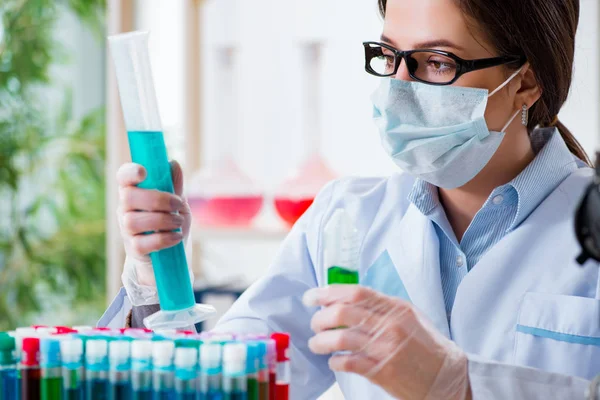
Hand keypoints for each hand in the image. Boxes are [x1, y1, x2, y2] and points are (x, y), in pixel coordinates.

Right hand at [116, 161, 191, 301]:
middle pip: (128, 197)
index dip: (129, 172)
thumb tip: (173, 164)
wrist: (171, 255)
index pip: (123, 177)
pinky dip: (163, 239)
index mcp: (135, 191)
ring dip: (162, 220)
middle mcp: (125, 208)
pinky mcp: (133, 248)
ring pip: (133, 221)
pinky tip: (176, 236)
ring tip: (179, 222)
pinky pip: (142, 243)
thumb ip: (175, 186)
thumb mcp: (178, 203)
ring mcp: (126, 229)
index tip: (144, 172)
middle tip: (178, 204)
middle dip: (157, 199)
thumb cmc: (172, 223)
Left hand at [304, 285, 470, 399]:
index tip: (312, 297)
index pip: (356, 293)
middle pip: (343, 313)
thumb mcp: (410, 316)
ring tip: (317, 344)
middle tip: (314, 323)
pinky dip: (335, 361)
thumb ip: (382, 306)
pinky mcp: (382, 372)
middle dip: (320, 318)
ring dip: (321, 341)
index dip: (328, 293)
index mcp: (396, 308)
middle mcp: (390, 325)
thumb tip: (348, 298)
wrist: (448, 376)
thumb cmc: (427, 346)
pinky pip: (349, 363)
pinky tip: (334, 362)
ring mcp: (386, 349)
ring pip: (341, 339)